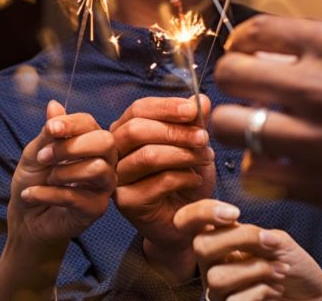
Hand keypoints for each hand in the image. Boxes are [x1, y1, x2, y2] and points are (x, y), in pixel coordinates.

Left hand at [8, 100, 116, 245]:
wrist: (25, 217)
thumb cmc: (34, 181)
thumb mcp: (35, 153)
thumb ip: (48, 132)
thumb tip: (54, 104)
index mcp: (89, 142)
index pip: (90, 123)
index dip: (71, 123)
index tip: (50, 129)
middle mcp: (103, 161)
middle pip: (106, 142)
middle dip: (71, 146)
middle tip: (44, 157)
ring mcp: (103, 186)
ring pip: (97, 169)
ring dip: (62, 172)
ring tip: (46, 179)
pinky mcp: (97, 209)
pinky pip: (77, 196)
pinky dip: (47, 194)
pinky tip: (32, 195)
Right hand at [109, 95, 215, 280]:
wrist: (187, 222)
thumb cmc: (186, 181)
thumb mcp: (194, 146)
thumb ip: (194, 123)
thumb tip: (200, 98)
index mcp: (126, 131)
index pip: (138, 109)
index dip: (166, 107)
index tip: (194, 109)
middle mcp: (116, 153)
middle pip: (137, 130)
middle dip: (176, 131)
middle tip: (204, 138)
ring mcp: (117, 178)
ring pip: (148, 156)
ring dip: (183, 154)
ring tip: (206, 158)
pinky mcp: (127, 202)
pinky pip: (158, 181)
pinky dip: (184, 177)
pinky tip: (196, 180)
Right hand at [175, 200, 321, 300]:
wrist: (312, 298)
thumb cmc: (294, 270)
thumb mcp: (278, 242)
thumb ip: (254, 234)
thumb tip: (234, 228)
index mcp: (219, 241)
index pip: (187, 221)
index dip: (201, 212)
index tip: (235, 214)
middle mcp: (212, 266)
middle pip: (200, 246)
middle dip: (239, 239)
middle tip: (269, 244)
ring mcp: (218, 292)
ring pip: (217, 277)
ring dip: (256, 270)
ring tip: (280, 271)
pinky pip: (235, 300)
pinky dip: (262, 291)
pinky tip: (276, 291)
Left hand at [210, 16, 321, 215]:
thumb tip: (268, 46)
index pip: (255, 32)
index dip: (242, 43)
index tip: (245, 53)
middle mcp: (319, 89)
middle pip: (230, 74)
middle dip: (232, 81)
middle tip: (246, 91)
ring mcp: (312, 139)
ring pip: (228, 125)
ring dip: (236, 124)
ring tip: (254, 127)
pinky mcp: (311, 183)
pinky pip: (251, 170)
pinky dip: (257, 166)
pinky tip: (276, 160)